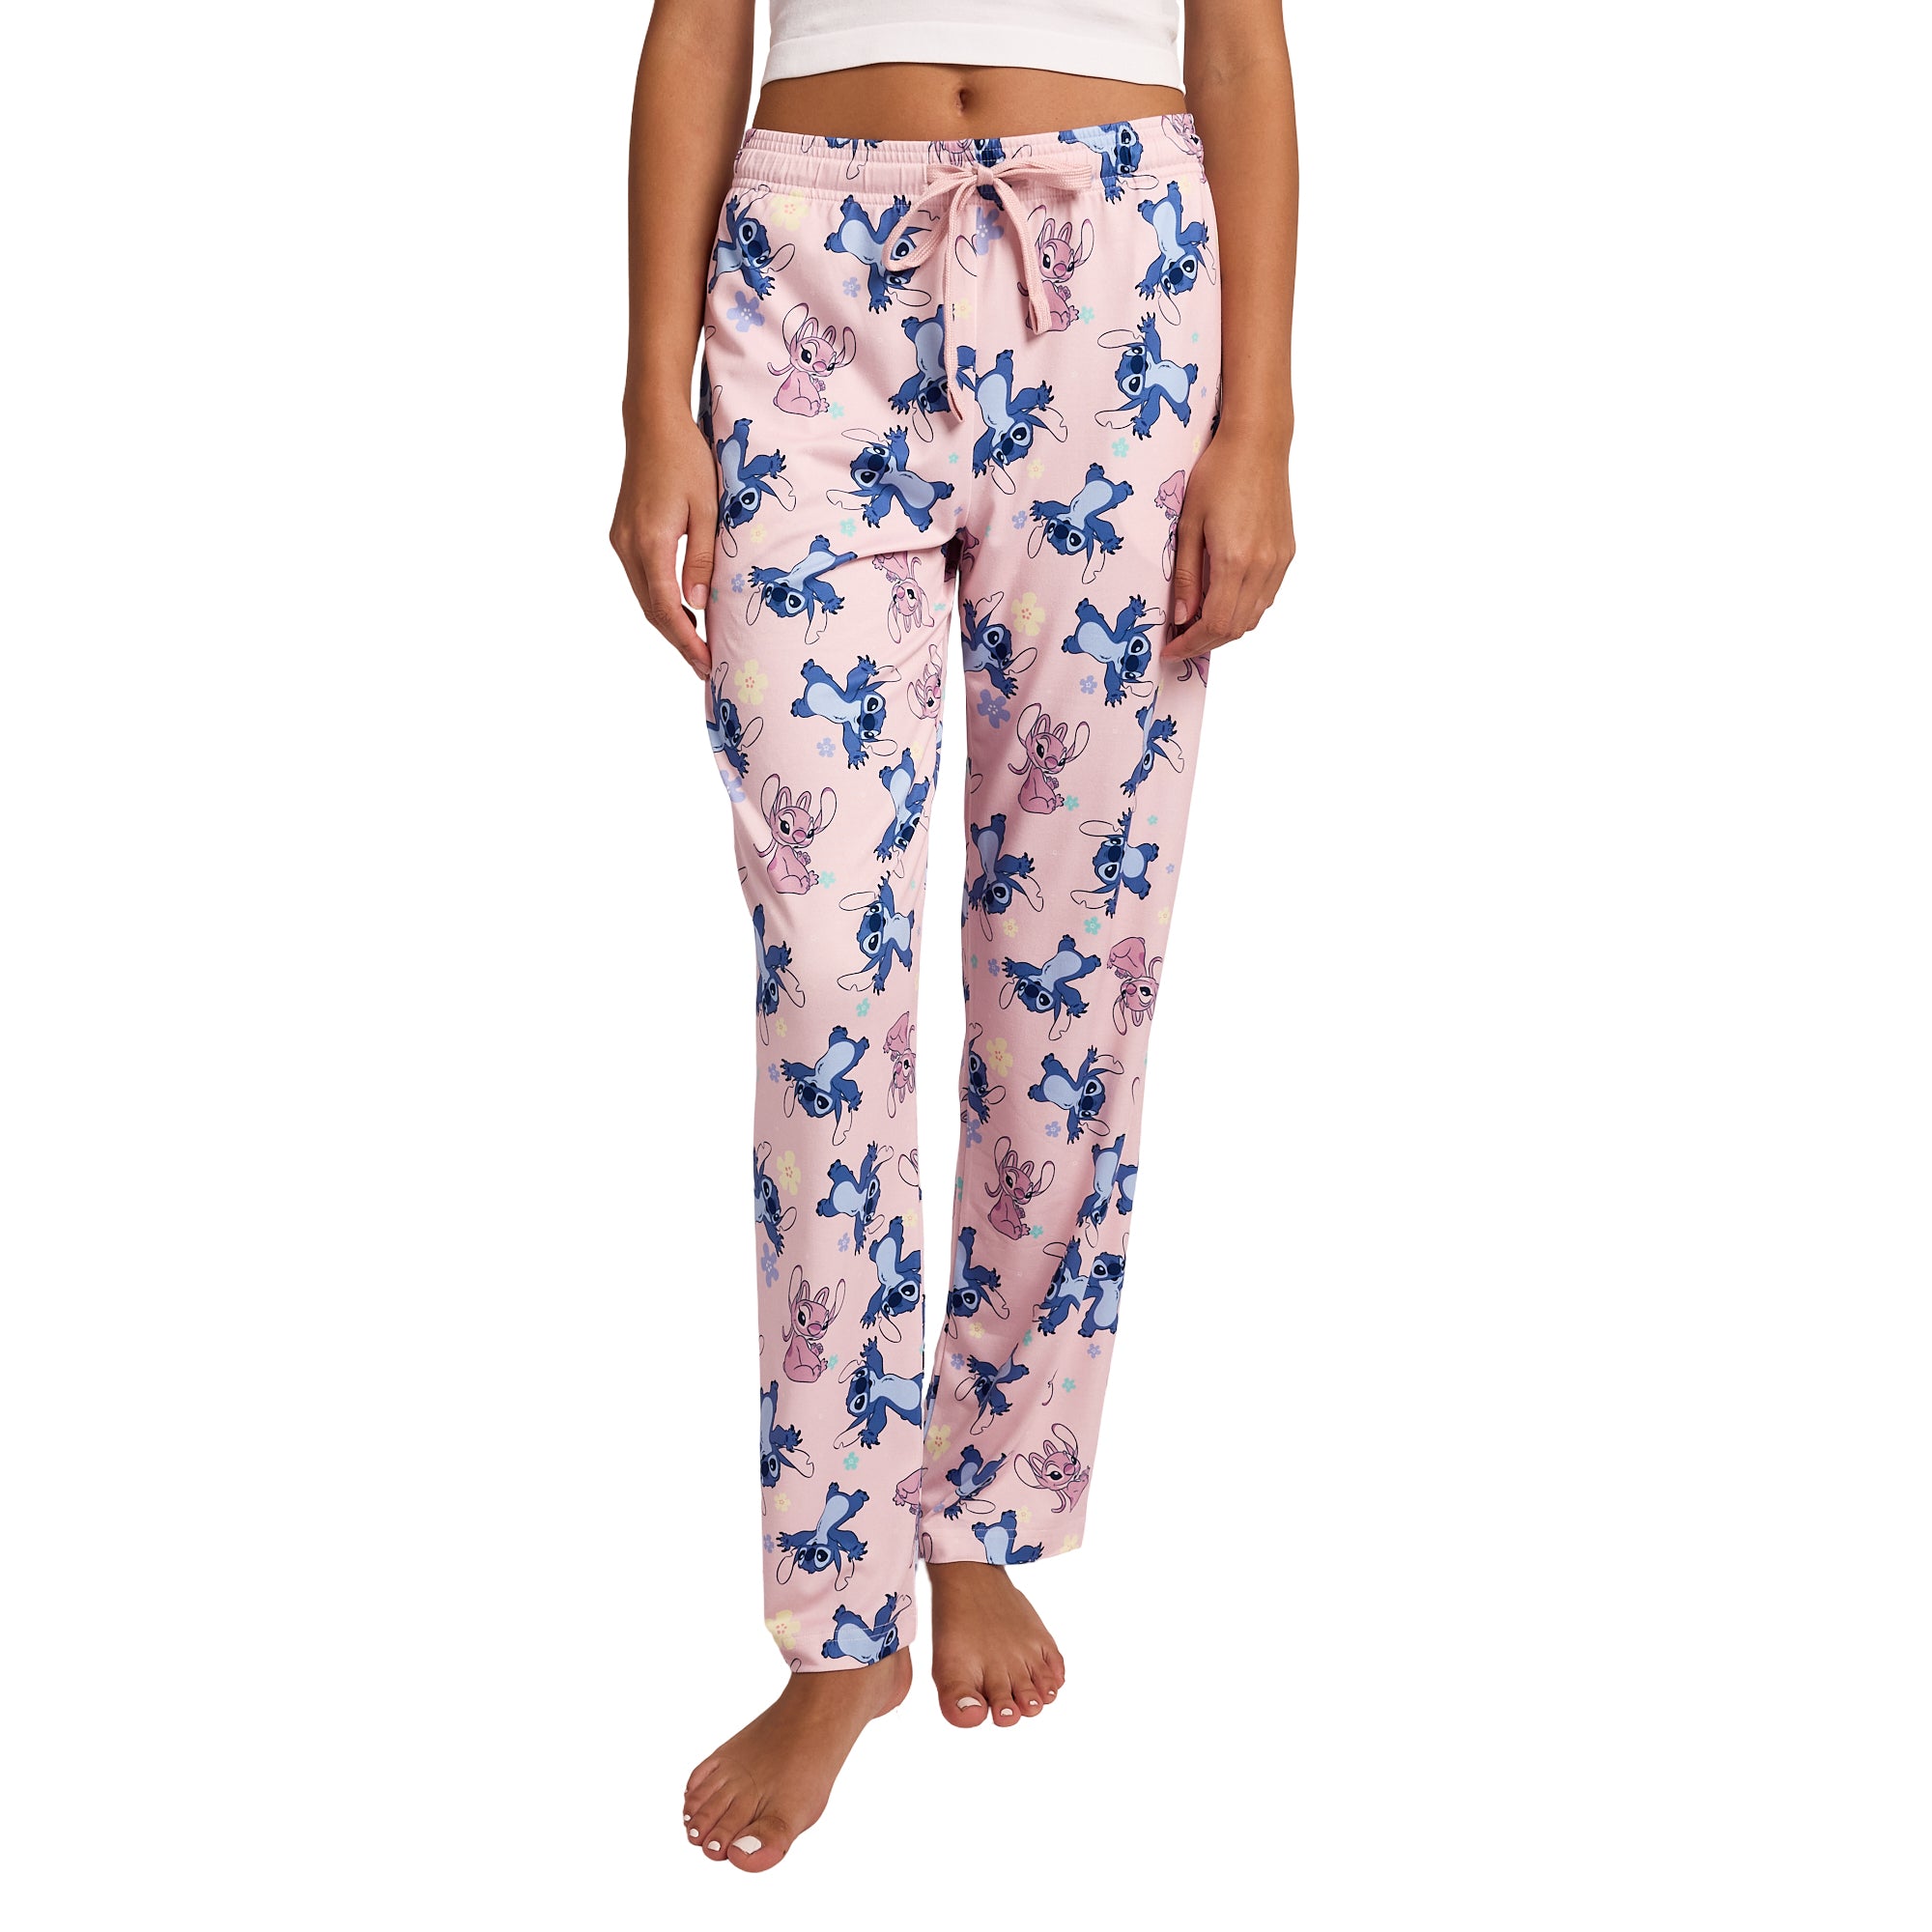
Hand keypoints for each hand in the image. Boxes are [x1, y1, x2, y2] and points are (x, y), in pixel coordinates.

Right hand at [610, 407, 717, 676]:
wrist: (653, 424)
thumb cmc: (687, 459)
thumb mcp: (707, 509)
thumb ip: (702, 557)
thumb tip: (698, 604)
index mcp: (650, 542)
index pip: (665, 608)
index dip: (685, 641)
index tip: (705, 664)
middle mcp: (627, 546)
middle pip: (650, 610)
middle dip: (678, 641)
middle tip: (705, 666)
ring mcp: (620, 541)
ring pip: (644, 598)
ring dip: (669, 624)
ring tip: (697, 646)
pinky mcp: (622, 535)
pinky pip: (641, 580)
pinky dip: (660, 602)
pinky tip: (682, 611)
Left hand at [1167, 430, 1294, 657]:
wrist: (1258, 443)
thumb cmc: (1217, 474)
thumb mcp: (1188, 524)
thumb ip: (1185, 575)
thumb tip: (1180, 618)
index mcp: (1235, 560)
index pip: (1214, 623)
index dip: (1191, 644)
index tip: (1170, 650)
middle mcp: (1263, 566)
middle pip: (1235, 627)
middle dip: (1205, 642)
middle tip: (1179, 643)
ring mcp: (1279, 561)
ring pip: (1254, 617)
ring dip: (1225, 629)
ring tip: (1197, 626)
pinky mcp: (1287, 554)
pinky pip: (1266, 598)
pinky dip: (1244, 611)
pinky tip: (1223, 603)